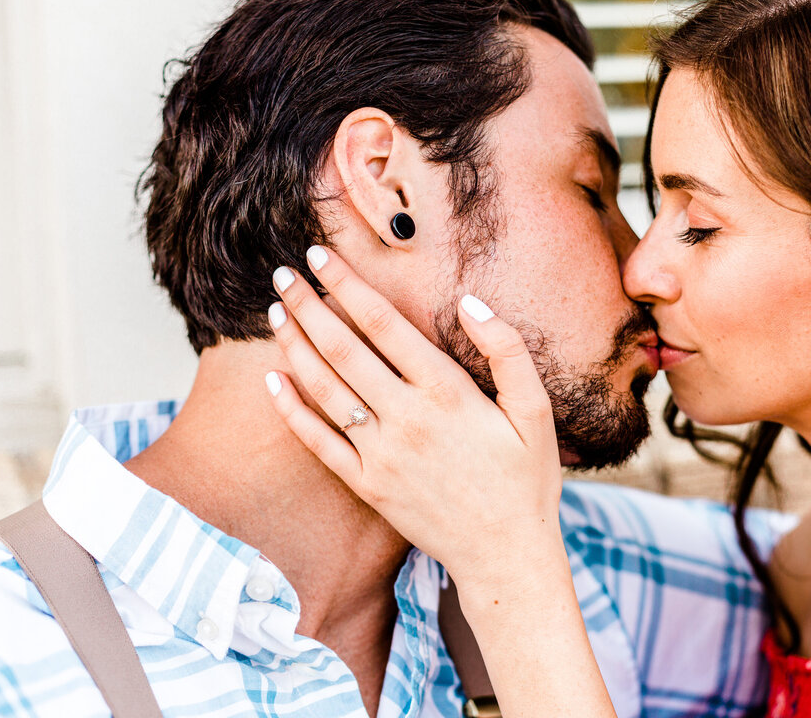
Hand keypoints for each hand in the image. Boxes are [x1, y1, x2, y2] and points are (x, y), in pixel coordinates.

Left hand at [265, 246, 617, 717]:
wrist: (506, 554)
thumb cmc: (526, 479)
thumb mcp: (536, 410)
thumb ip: (507, 351)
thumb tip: (471, 303)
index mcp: (448, 393)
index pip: (384, 325)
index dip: (347, 285)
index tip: (319, 255)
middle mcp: (407, 419)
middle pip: (343, 350)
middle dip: (308, 305)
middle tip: (280, 273)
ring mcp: (381, 456)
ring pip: (324, 390)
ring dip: (294, 346)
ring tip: (275, 312)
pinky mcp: (366, 486)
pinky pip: (318, 442)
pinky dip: (292, 409)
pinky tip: (273, 379)